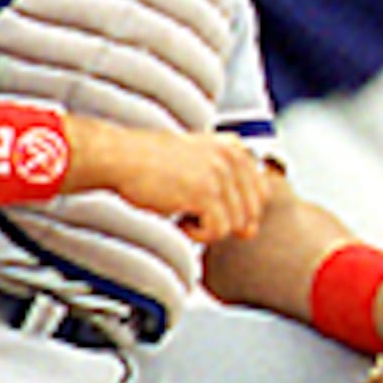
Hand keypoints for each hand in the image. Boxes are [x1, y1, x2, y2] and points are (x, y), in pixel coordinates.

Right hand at [100, 128, 277, 245]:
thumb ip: (230, 189)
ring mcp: (220, 174)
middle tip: (195, 214)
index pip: (261, 193)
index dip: (238, 210)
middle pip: (251, 213)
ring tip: (184, 214)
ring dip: (209, 229)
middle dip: (224, 222)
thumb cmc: (153, 166)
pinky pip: (217, 231)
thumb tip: (251, 231)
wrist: (121, 157)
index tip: (209, 208)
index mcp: (234, 147)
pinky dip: (197, 235)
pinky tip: (179, 221)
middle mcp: (232, 157)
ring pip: (235, 225)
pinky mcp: (205, 193)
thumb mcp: (199, 164)